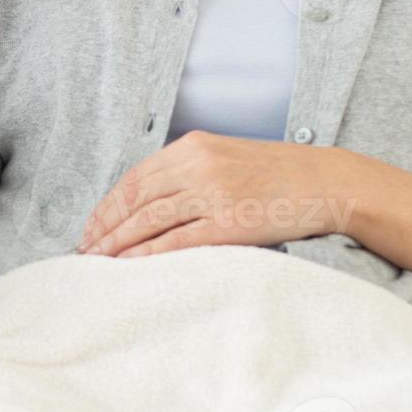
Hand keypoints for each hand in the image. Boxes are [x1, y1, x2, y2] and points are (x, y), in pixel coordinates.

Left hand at [79, 131, 361, 257]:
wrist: (328, 182)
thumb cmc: (276, 174)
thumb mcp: (225, 157)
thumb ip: (187, 170)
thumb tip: (144, 201)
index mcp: (193, 146)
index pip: (135, 178)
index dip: (107, 206)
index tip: (91, 227)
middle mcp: (198, 165)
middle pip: (134, 200)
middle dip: (104, 227)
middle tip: (84, 250)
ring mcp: (214, 193)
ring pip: (148, 221)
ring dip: (117, 243)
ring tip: (98, 261)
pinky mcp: (230, 222)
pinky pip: (176, 241)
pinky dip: (147, 254)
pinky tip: (129, 265)